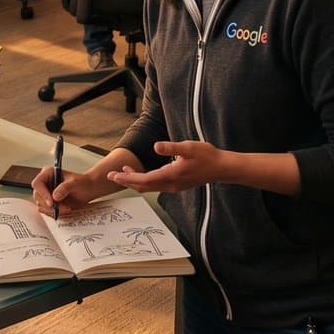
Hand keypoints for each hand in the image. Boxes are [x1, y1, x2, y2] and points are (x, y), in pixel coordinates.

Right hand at [32, 164, 121, 216]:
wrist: (89, 189)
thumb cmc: (83, 182)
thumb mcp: (75, 183)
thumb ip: (65, 188)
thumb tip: (55, 196)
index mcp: (48, 173)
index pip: (38, 183)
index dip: (42, 193)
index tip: (51, 202)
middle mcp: (45, 183)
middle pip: (38, 196)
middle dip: (49, 204)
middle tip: (61, 208)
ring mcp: (47, 193)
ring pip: (41, 205)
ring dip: (53, 210)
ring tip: (66, 208)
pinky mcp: (50, 202)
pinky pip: (46, 211)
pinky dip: (55, 213)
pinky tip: (65, 209)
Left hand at [106, 141, 228, 194]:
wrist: (221, 168)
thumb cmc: (207, 156)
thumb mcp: (189, 147)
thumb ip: (172, 147)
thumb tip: (156, 146)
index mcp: (171, 175)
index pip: (144, 180)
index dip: (127, 178)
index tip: (114, 175)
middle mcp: (170, 184)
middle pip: (143, 186)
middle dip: (126, 181)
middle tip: (111, 176)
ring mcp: (174, 186)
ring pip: (149, 187)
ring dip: (135, 181)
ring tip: (123, 172)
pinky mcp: (177, 185)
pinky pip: (156, 185)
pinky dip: (145, 180)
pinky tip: (142, 173)